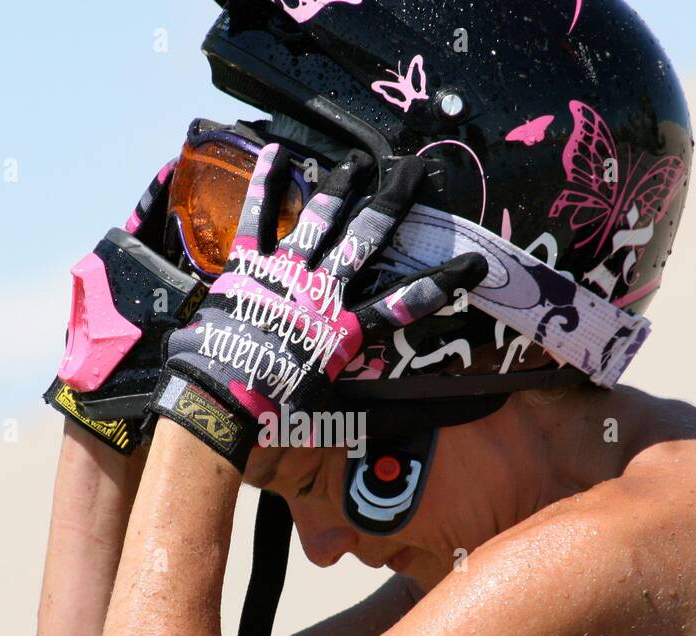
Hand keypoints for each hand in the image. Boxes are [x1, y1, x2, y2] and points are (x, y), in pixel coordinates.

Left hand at [148, 143, 487, 468]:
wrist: (221, 399)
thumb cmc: (270, 412)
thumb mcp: (317, 407)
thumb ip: (338, 396)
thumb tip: (357, 424)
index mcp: (343, 330)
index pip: (404, 302)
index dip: (441, 283)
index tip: (475, 263)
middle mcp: (321, 293)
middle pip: (366, 240)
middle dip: (392, 204)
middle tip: (414, 172)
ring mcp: (284, 274)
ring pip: (319, 220)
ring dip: (340, 187)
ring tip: (357, 161)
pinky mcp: (247, 268)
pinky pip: (257, 219)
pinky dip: (265, 185)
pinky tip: (275, 151)